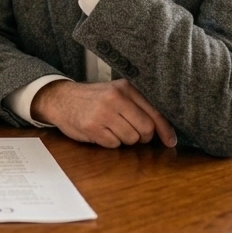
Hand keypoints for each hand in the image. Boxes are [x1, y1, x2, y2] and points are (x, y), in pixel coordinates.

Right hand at [31, 78, 176, 149]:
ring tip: (112, 129)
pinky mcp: (92, 127)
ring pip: (131, 139)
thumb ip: (138, 106)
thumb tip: (164, 131)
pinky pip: (114, 145)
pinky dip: (110, 143)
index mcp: (126, 88)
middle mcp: (116, 98)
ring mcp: (103, 113)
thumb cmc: (94, 99)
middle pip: (146, 129)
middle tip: (132, 133)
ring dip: (124, 140)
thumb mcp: (116, 93)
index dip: (165, 130)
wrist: (61, 99)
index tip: (171, 141)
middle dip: (142, 137)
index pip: (154, 112)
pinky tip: (101, 132)